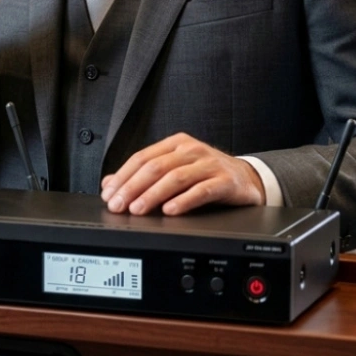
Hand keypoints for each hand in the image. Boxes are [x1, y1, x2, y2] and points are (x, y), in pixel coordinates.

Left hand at [100, 133, 265, 214]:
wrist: (247, 180)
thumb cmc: (206, 175)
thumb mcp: (175, 170)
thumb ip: (144, 176)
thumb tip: (110, 185)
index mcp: (175, 144)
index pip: (142, 158)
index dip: (123, 176)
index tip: (109, 194)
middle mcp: (191, 150)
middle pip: (155, 167)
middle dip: (133, 187)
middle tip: (118, 205)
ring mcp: (209, 164)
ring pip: (175, 177)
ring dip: (153, 195)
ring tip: (138, 209)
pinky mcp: (225, 181)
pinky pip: (202, 190)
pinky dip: (184, 201)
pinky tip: (170, 211)